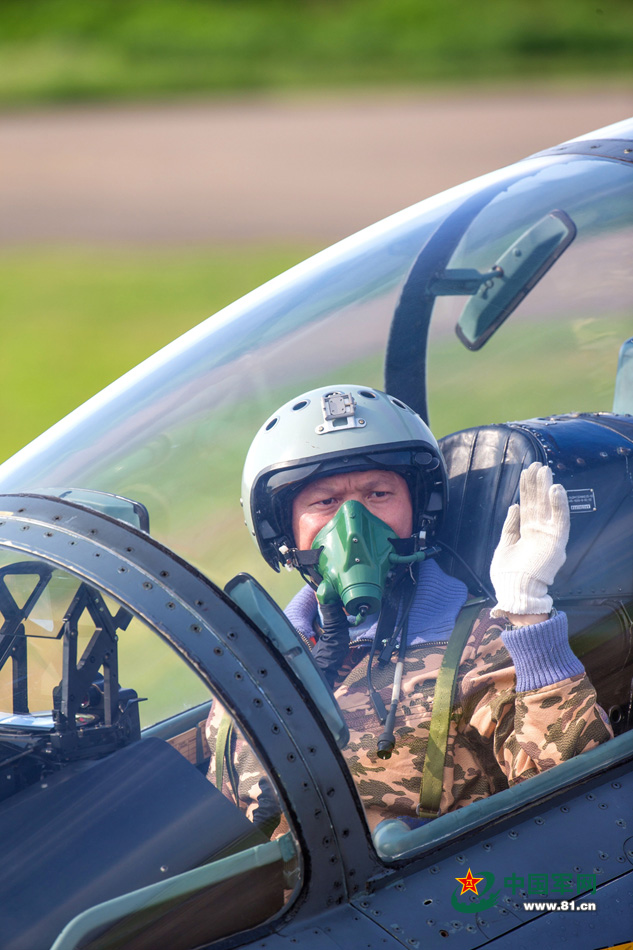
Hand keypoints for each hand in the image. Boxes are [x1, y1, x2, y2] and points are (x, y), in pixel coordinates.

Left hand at [490, 462, 569, 618]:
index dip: (527, 489)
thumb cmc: (508, 576)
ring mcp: (548, 537)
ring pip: (548, 508)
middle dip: (537, 484)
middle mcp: (539, 533)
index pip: (528, 506)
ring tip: (544, 470)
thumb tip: (513, 505)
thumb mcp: (504, 545)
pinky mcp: (556, 543)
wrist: (515, 594)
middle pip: (538, 503)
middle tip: (537, 464)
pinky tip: (555, 489)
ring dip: (547, 489)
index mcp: (527, 533)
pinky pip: (560, 521)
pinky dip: (559, 505)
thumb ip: (510, 526)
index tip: (526, 472)